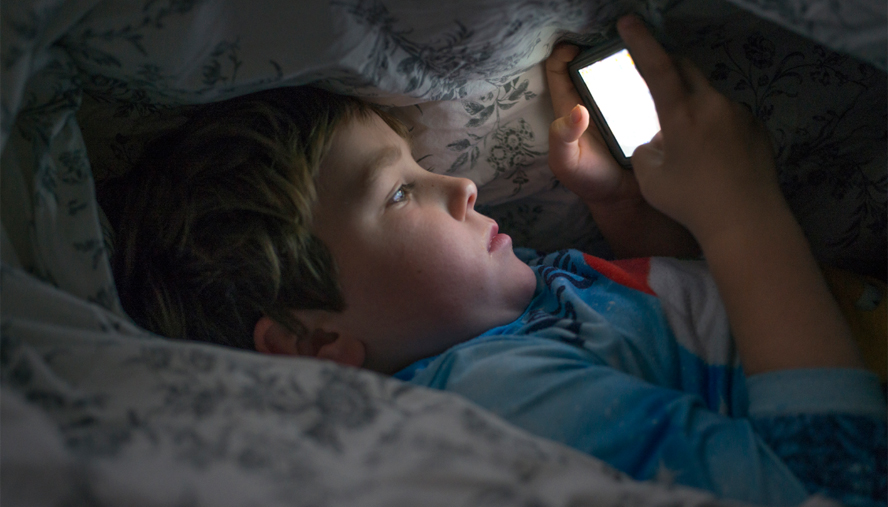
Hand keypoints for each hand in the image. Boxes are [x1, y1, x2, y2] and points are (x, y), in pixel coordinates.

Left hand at [546, 44, 639, 205]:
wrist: (624, 199)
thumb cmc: (589, 180)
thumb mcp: (566, 162)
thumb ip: (562, 137)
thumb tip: (578, 109)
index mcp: (568, 108)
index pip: (558, 69)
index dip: (562, 54)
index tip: (577, 49)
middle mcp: (591, 101)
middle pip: (591, 64)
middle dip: (600, 52)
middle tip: (618, 50)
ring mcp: (616, 104)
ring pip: (618, 72)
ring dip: (627, 63)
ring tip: (641, 60)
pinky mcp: (639, 111)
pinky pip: (642, 88)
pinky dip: (647, 79)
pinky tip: (656, 78)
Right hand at [618, 15, 782, 245]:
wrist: (747, 221)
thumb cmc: (691, 202)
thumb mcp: (650, 178)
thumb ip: (646, 150)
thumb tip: (657, 140)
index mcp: (682, 114)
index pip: (657, 66)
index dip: (640, 41)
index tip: (627, 21)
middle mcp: (712, 105)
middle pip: (686, 69)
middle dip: (667, 66)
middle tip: (652, 75)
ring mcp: (739, 115)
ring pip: (708, 96)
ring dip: (691, 104)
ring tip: (685, 139)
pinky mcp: (756, 129)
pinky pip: (728, 116)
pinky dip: (713, 125)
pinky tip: (712, 155)